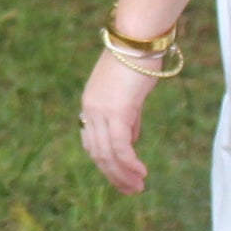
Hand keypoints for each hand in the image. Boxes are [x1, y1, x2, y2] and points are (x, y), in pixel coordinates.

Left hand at [78, 50, 155, 195]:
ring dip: (123, 174)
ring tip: (138, 187)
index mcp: (90, 104)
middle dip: (113, 175)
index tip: (120, 177)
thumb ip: (129, 119)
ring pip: (107, 154)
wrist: (138, 39)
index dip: (105, 163)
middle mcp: (90, 110)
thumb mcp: (130, 94)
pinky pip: (121, 147)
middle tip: (130, 190)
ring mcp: (100, 111)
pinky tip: (141, 172)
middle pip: (96, 153)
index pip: (91, 142)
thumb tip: (131, 142)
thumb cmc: (138, 61)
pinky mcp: (116, 111)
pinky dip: (129, 163)